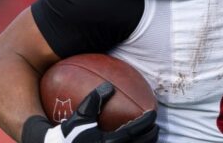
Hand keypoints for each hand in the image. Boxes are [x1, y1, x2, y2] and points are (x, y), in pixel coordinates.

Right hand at [22, 82, 157, 142]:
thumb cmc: (66, 135)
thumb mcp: (80, 117)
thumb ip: (94, 101)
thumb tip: (108, 86)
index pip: (134, 132)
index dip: (145, 122)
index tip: (153, 113)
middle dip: (151, 136)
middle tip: (156, 125)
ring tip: (150, 136)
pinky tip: (133, 141)